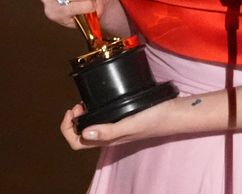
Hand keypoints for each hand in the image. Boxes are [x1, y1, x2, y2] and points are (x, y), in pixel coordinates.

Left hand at [59, 98, 179, 149]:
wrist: (173, 113)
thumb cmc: (154, 119)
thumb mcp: (130, 124)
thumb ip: (109, 130)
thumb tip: (85, 132)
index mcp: (107, 140)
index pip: (76, 142)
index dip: (68, 127)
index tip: (74, 110)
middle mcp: (109, 136)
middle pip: (80, 135)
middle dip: (73, 119)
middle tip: (79, 104)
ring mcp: (115, 128)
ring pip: (90, 127)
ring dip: (83, 115)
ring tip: (86, 102)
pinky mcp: (122, 119)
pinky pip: (101, 119)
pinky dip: (94, 111)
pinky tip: (100, 99)